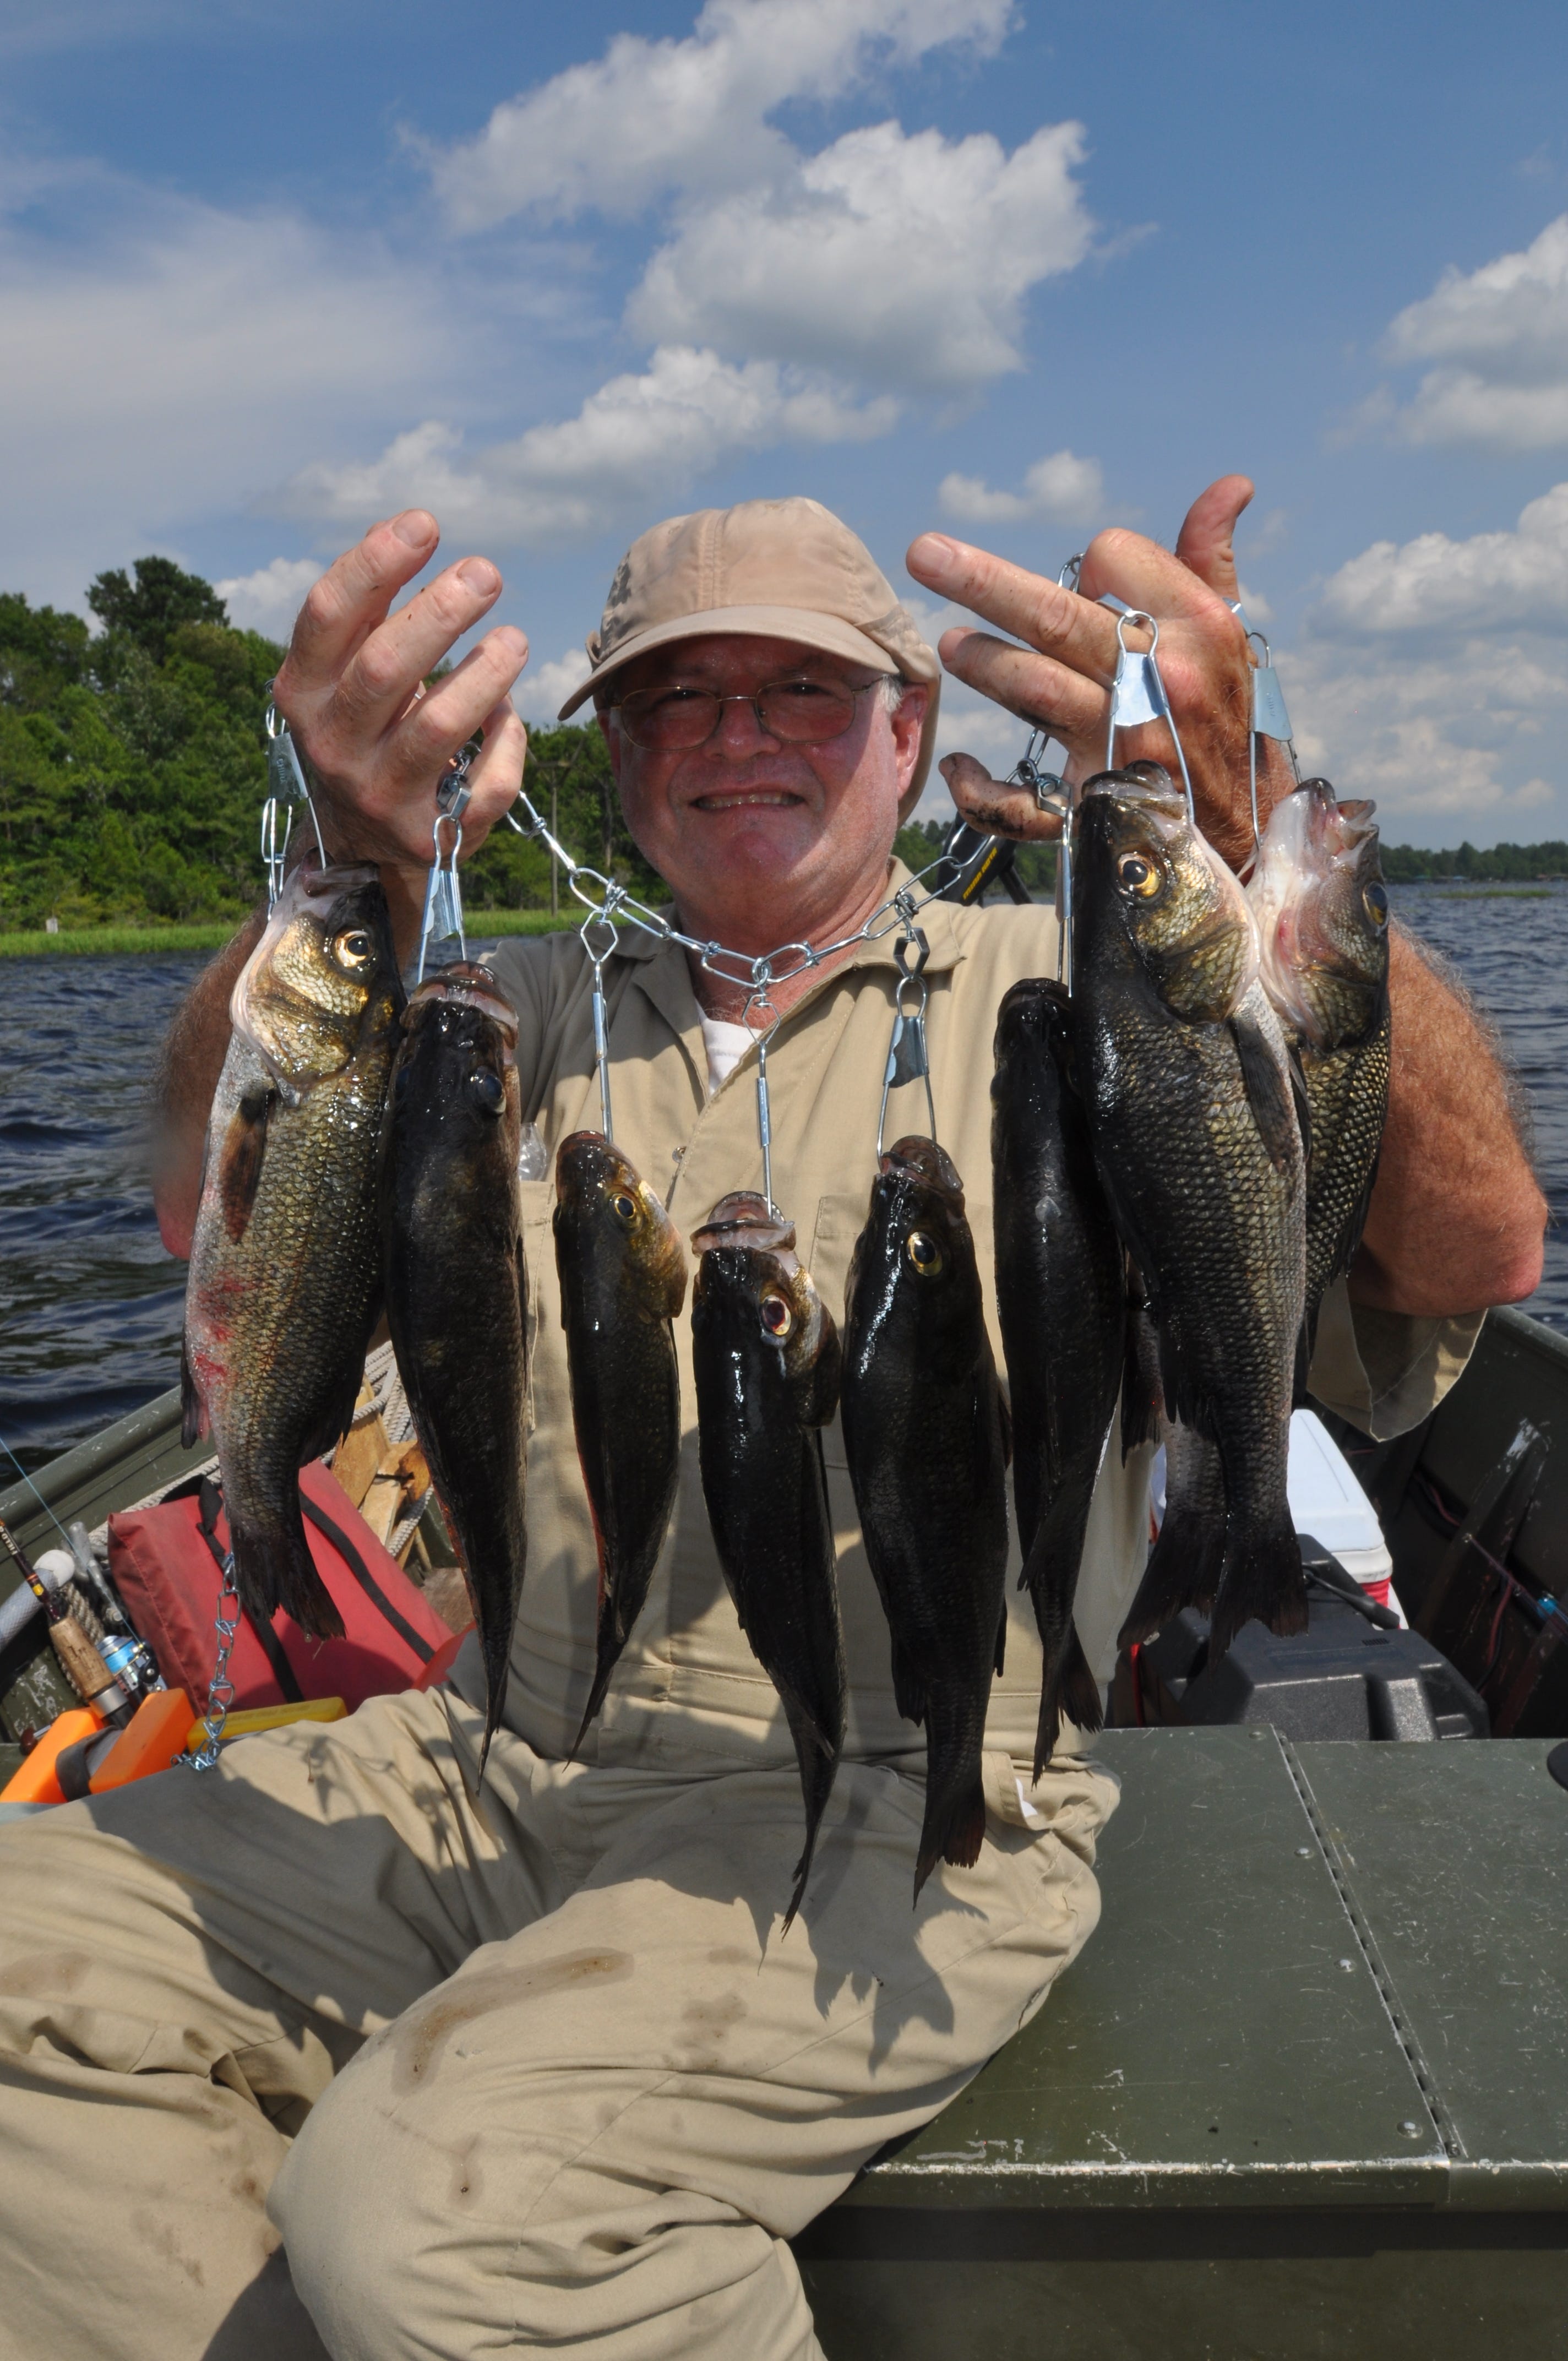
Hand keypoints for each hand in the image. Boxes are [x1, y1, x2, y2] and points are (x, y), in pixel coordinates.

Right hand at [272, 511, 530, 950]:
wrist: (363, 844)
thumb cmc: (364, 729)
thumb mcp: (344, 674)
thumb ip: (368, 611)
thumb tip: (408, 531)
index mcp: (301, 693)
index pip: (328, 617)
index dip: (375, 563)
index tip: (425, 524)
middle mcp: (332, 746)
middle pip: (386, 668)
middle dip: (442, 612)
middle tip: (487, 573)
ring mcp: (380, 795)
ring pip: (438, 727)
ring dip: (485, 675)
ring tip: (515, 639)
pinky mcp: (430, 835)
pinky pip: (486, 784)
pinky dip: (508, 741)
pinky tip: (511, 713)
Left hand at [906, 476, 1289, 870]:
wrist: (1251, 838)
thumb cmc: (1228, 725)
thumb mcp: (1231, 642)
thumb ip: (1210, 563)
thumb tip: (1230, 486)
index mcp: (1200, 629)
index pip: (1114, 558)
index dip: (1088, 565)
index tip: (1086, 586)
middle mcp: (1162, 683)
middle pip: (1056, 617)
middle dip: (982, 581)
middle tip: (923, 554)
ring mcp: (1124, 747)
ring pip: (1034, 689)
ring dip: (984, 663)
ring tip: (951, 646)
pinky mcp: (1095, 808)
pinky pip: (1022, 803)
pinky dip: (980, 790)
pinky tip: (959, 767)